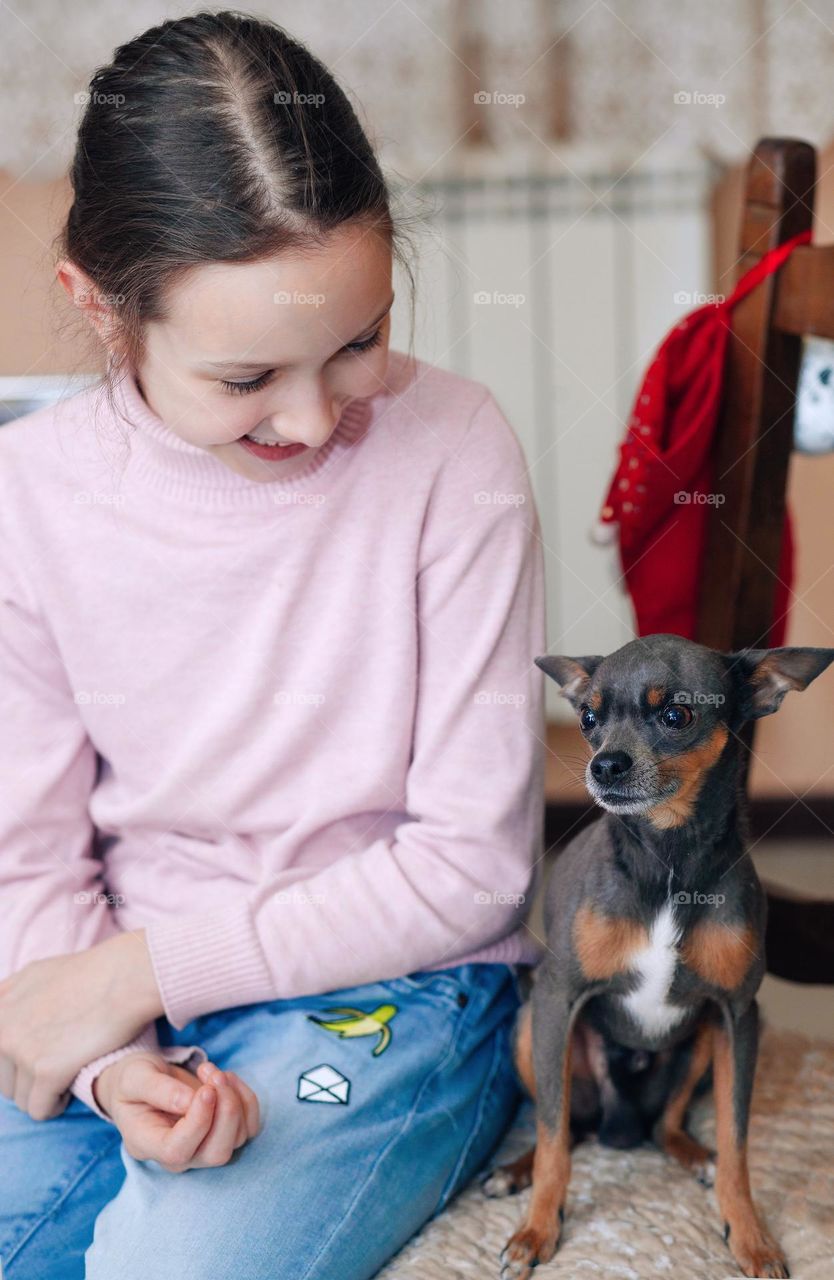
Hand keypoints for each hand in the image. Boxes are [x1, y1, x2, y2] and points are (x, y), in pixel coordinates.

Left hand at [0, 931, 162, 1119]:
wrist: (125, 977)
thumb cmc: (94, 972)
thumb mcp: (38, 973)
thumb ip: (14, 998)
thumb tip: (6, 1013)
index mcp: (0, 1005)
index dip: (18, 1059)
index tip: (39, 1057)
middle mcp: (2, 1027)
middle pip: (4, 1079)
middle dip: (28, 1080)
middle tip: (58, 1068)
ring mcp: (21, 1049)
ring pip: (20, 1098)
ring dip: (41, 1094)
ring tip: (67, 1078)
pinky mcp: (45, 1070)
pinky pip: (39, 1109)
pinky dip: (54, 1106)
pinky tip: (70, 1091)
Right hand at [95, 1055, 260, 1172]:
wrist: (143, 1083)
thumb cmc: (133, 1082)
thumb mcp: (135, 1077)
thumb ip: (158, 1089)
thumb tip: (189, 1101)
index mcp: (148, 1144)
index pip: (178, 1151)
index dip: (198, 1122)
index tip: (206, 1090)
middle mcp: (179, 1155)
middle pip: (216, 1153)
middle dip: (226, 1111)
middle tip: (213, 1076)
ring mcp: (203, 1148)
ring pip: (237, 1138)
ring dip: (234, 1099)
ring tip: (212, 1071)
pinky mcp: (223, 1134)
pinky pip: (248, 1127)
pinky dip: (247, 1100)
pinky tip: (227, 1078)